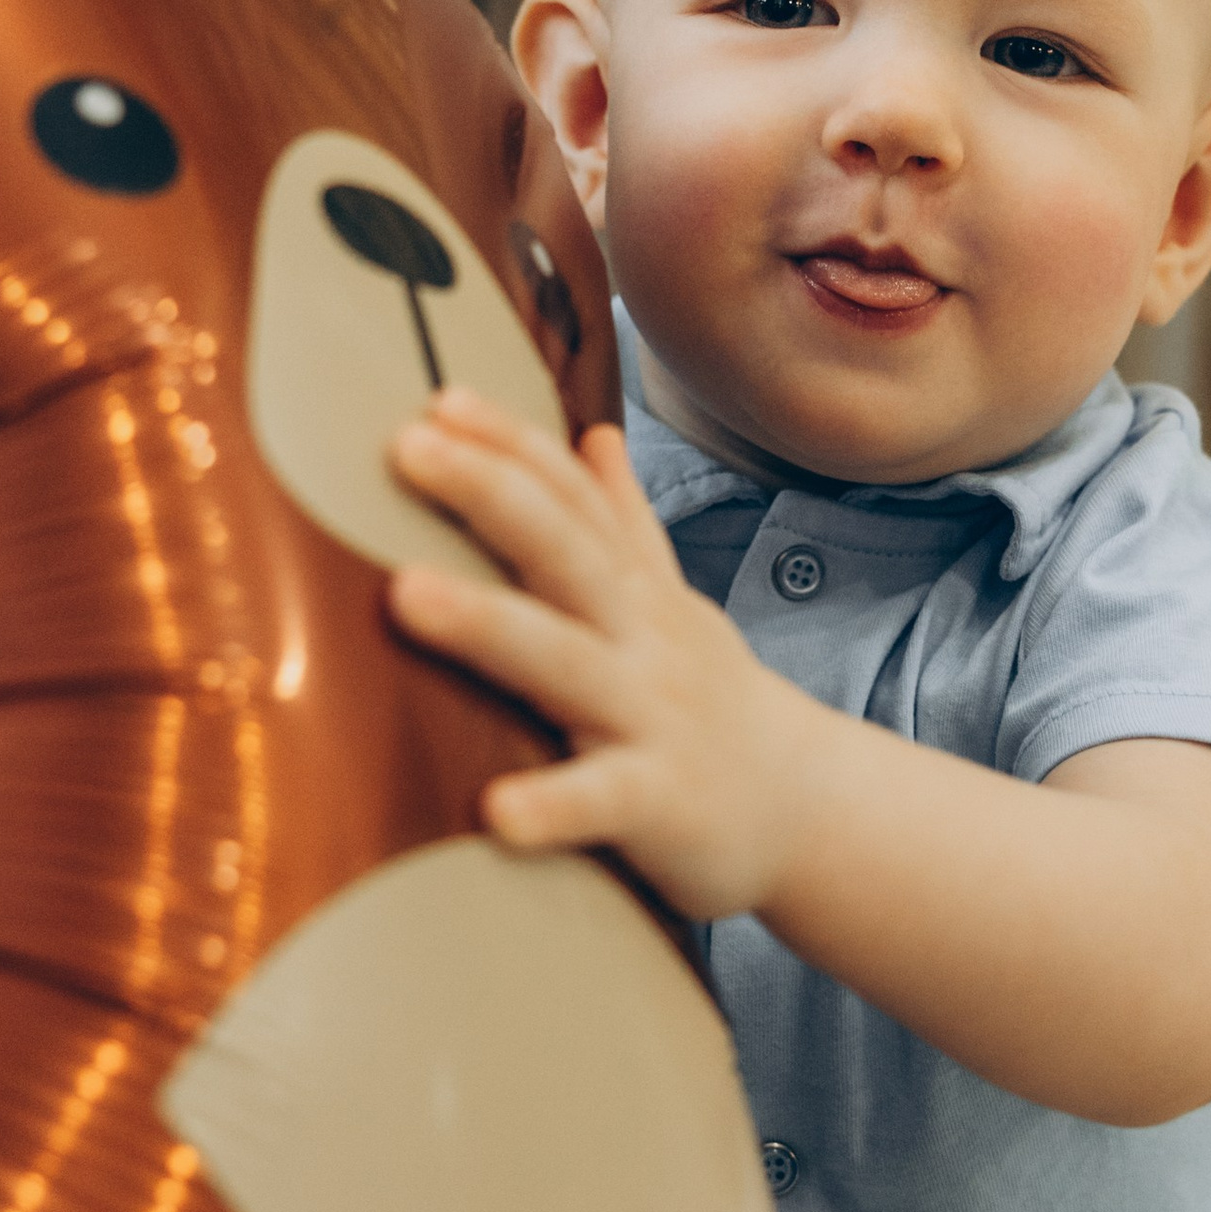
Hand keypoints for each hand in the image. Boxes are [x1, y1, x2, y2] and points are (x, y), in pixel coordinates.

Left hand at [385, 391, 824, 918]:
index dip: (511, 443)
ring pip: (564, 661)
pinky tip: (494, 811)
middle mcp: (641, 637)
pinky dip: (551, 806)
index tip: (441, 400)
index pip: (570, 496)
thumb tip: (594, 433)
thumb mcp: (671, 602)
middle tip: (408, 447)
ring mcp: (651, 716)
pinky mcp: (657, 802)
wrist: (805, 804)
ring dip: (486, 623)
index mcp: (632, 590)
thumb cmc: (710, 701)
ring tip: (405, 593)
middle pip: (562, 550)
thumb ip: (624, 523)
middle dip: (489, 493)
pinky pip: (599, 801)